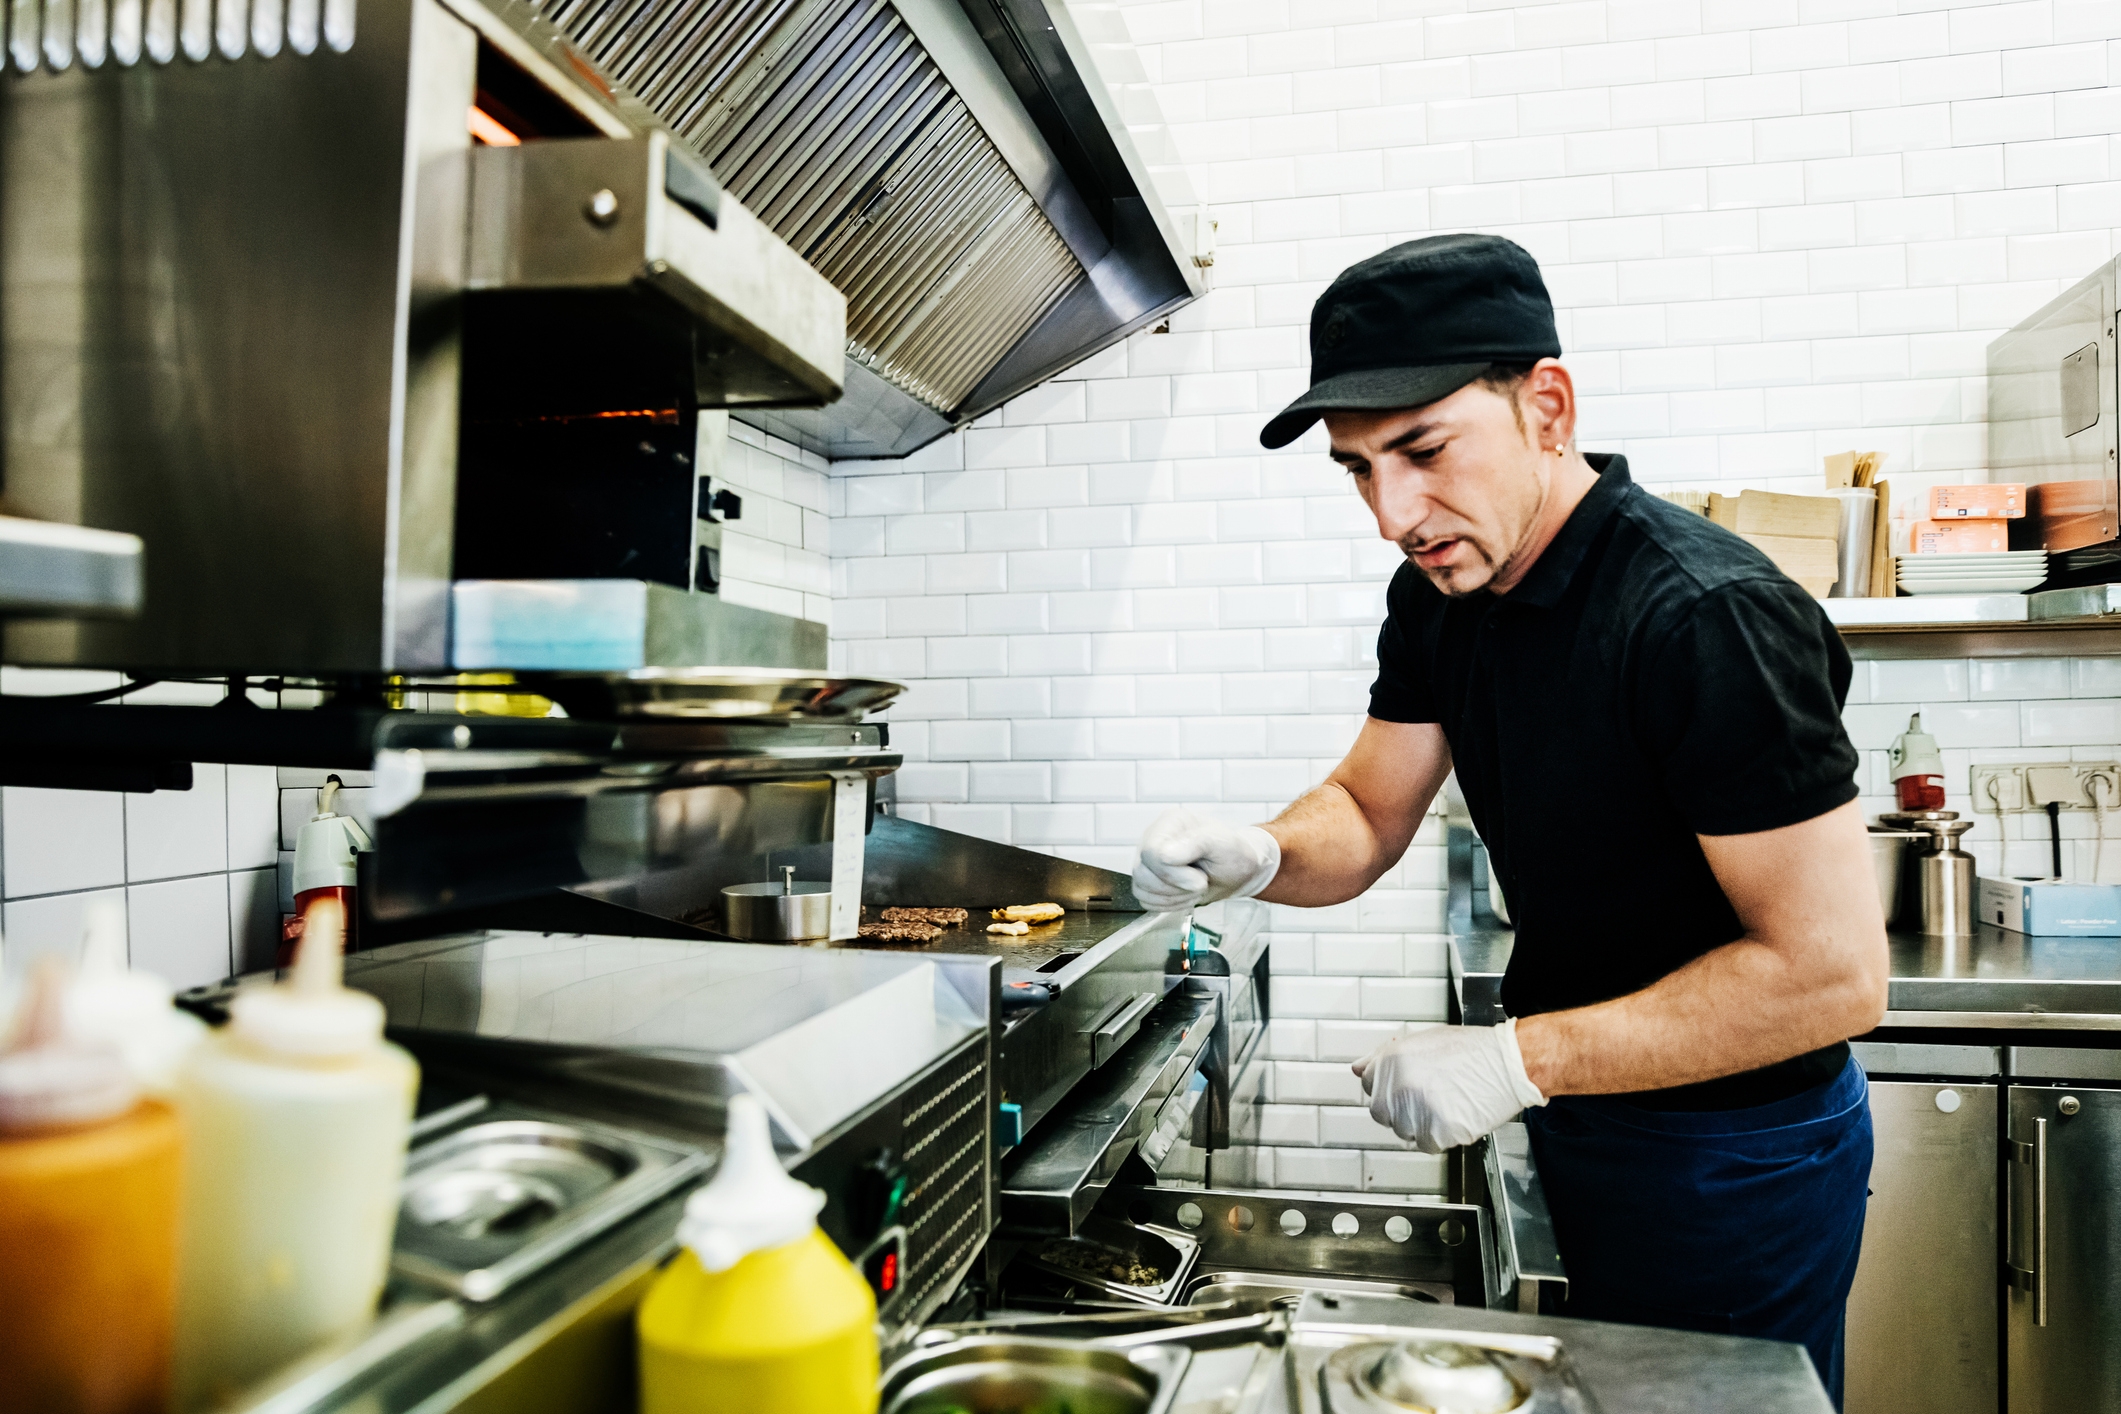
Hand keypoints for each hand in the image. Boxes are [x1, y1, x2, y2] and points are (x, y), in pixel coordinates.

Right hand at [1131, 808, 1280, 911]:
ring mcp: (1147, 860)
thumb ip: (1196, 843)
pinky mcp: (1148, 880)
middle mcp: (1153, 838)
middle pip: (1143, 873)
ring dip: (1174, 897)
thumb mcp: (1223, 844)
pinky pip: (1146, 900)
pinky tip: (1185, 894)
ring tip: (1194, 887)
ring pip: (1142, 889)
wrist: (1236, 872)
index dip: (1174, 873)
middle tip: (1201, 881)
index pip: (1152, 852)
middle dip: (1177, 887)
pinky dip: (1168, 904)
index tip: (1200, 877)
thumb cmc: (1232, 854)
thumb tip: (1165, 854)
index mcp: (1169, 822)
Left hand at [1353, 1019, 1545, 1153]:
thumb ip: (1385, 1056)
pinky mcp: (1438, 1131)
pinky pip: (1426, 1144)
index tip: (1404, 1086)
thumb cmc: (1472, 1050)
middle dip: (1399, 1109)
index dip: (1390, 1085)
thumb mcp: (1422, 1040)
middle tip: (1426, 1099)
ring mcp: (1418, 1110)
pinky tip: (1453, 1117)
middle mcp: (1400, 1085)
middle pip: (1382, 1113)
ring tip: (1444, 1105)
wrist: (1508, 1063)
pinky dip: (1438, 1137)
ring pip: (1404, 1131)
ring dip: (1420, 1124)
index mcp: (1393, 1060)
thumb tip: (1359, 1068)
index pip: (1370, 1084)